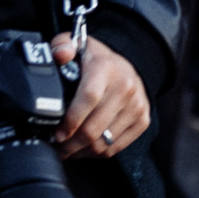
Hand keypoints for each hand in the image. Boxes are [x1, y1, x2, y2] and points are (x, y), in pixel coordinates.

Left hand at [49, 34, 148, 159]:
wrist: (128, 66)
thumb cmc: (97, 61)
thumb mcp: (77, 45)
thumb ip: (62, 46)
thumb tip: (61, 55)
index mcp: (105, 69)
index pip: (88, 98)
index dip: (70, 120)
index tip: (57, 133)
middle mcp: (125, 88)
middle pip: (94, 128)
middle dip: (69, 144)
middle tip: (55, 146)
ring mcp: (136, 106)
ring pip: (103, 142)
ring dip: (81, 151)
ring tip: (67, 149)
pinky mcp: (142, 121)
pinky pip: (115, 147)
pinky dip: (97, 153)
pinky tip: (84, 148)